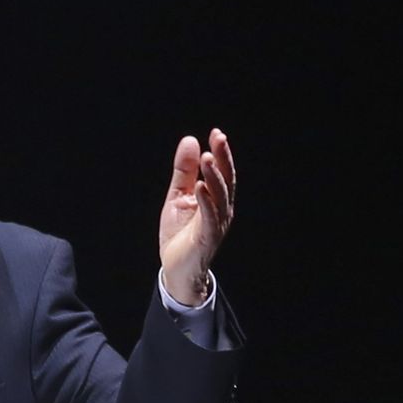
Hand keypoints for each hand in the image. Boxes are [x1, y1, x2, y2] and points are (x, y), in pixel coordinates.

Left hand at [158, 128, 235, 305]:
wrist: (176, 268)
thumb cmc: (180, 233)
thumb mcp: (178, 196)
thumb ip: (184, 171)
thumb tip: (190, 140)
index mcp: (216, 198)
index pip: (221, 171)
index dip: (221, 152)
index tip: (216, 133)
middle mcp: (221, 209)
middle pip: (225, 180)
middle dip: (223, 159)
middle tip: (218, 138)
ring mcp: (216, 223)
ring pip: (219, 196)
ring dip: (214, 176)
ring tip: (207, 158)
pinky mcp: (207, 237)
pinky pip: (209, 217)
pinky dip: (205, 201)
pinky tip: (199, 186)